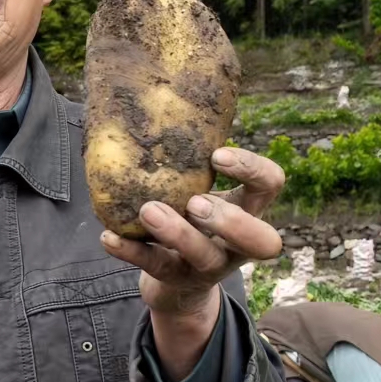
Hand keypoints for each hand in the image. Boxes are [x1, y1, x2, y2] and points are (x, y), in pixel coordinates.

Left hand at [100, 147, 283, 376]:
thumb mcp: (204, 191)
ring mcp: (210, 266)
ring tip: (149, 210)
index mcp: (248, 209)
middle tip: (196, 202)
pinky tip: (109, 237)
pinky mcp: (177, 280)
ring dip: (178, 233)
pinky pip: (155, 267)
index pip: (271, 185)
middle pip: (261, 241)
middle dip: (231, 221)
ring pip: (205, 256)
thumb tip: (160, 100)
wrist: (177, 282)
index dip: (253, 169)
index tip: (216, 155)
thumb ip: (195, 164)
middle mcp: (238, 243)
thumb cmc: (192, 219)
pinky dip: (131, 251)